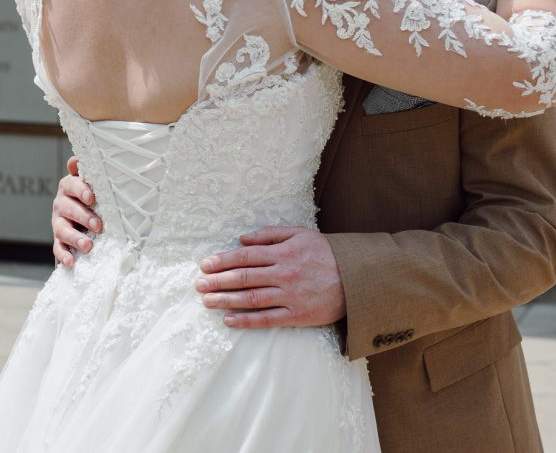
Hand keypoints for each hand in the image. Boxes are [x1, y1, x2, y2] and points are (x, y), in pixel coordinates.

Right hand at [51, 156, 102, 267]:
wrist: (82, 217)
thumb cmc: (92, 196)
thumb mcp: (91, 182)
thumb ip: (86, 171)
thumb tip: (76, 159)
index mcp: (69, 187)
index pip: (71, 185)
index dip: (81, 190)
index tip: (92, 197)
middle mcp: (61, 204)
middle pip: (69, 209)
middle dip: (84, 217)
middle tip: (99, 225)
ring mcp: (58, 223)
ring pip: (63, 230)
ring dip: (75, 238)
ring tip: (88, 246)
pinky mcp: (58, 240)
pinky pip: (58, 248)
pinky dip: (64, 255)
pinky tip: (71, 262)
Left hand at [195, 227, 345, 328]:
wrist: (357, 278)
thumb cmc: (326, 253)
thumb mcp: (301, 234)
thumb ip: (270, 234)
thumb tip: (242, 239)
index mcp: (283, 252)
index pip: (245, 256)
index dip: (223, 260)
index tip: (205, 265)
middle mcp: (284, 273)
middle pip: (243, 277)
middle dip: (218, 281)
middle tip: (198, 284)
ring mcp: (290, 295)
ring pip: (251, 298)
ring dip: (226, 300)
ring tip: (207, 301)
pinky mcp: (297, 315)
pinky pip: (267, 319)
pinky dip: (246, 320)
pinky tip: (229, 320)